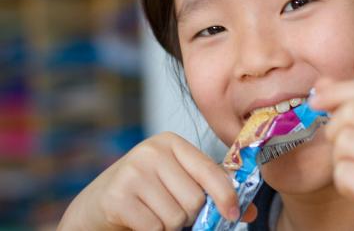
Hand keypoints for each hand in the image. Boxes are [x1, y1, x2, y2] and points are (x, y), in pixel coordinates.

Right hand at [58, 132, 256, 230]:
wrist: (94, 207)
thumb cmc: (143, 194)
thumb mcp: (177, 184)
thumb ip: (211, 192)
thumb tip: (248, 212)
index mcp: (171, 143)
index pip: (211, 170)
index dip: (226, 196)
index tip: (233, 214)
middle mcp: (152, 151)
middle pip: (195, 199)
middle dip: (188, 214)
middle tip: (169, 209)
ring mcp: (133, 171)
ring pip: (176, 216)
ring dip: (168, 225)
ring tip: (151, 213)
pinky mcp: (118, 196)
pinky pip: (155, 227)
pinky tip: (138, 219)